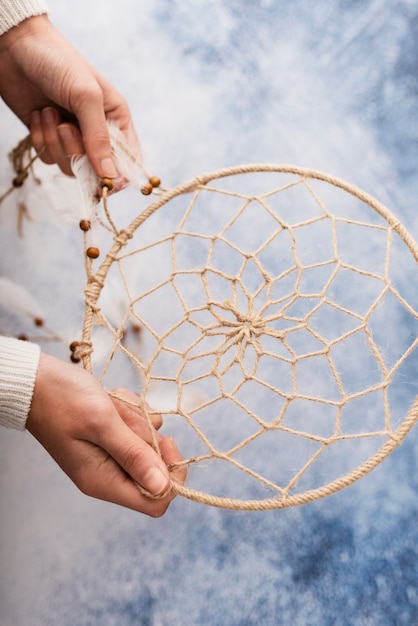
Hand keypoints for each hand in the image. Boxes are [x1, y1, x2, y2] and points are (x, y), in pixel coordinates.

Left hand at [0, 15, 140, 177]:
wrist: (16, 45)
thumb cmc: (58, 61)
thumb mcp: (86, 96)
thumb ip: (98, 137)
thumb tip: (109, 175)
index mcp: (116, 120)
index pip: (128, 162)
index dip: (117, 175)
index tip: (102, 178)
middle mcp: (97, 132)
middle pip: (95, 170)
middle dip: (76, 152)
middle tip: (65, 127)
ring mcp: (72, 137)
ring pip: (69, 167)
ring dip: (54, 143)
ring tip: (49, 112)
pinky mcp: (49, 139)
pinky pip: (48, 158)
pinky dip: (40, 140)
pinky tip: (39, 114)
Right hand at [26, 353, 185, 515]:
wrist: (36, 380)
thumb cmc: (62, 399)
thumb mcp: (102, 423)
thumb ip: (134, 454)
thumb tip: (163, 487)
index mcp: (104, 481)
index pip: (156, 501)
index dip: (170, 476)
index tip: (166, 442)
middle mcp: (107, 474)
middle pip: (154, 467)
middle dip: (148, 436)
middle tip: (125, 415)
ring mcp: (108, 455)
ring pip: (146, 441)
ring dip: (136, 417)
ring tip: (112, 404)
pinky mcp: (109, 437)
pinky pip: (136, 425)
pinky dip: (129, 409)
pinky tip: (111, 398)